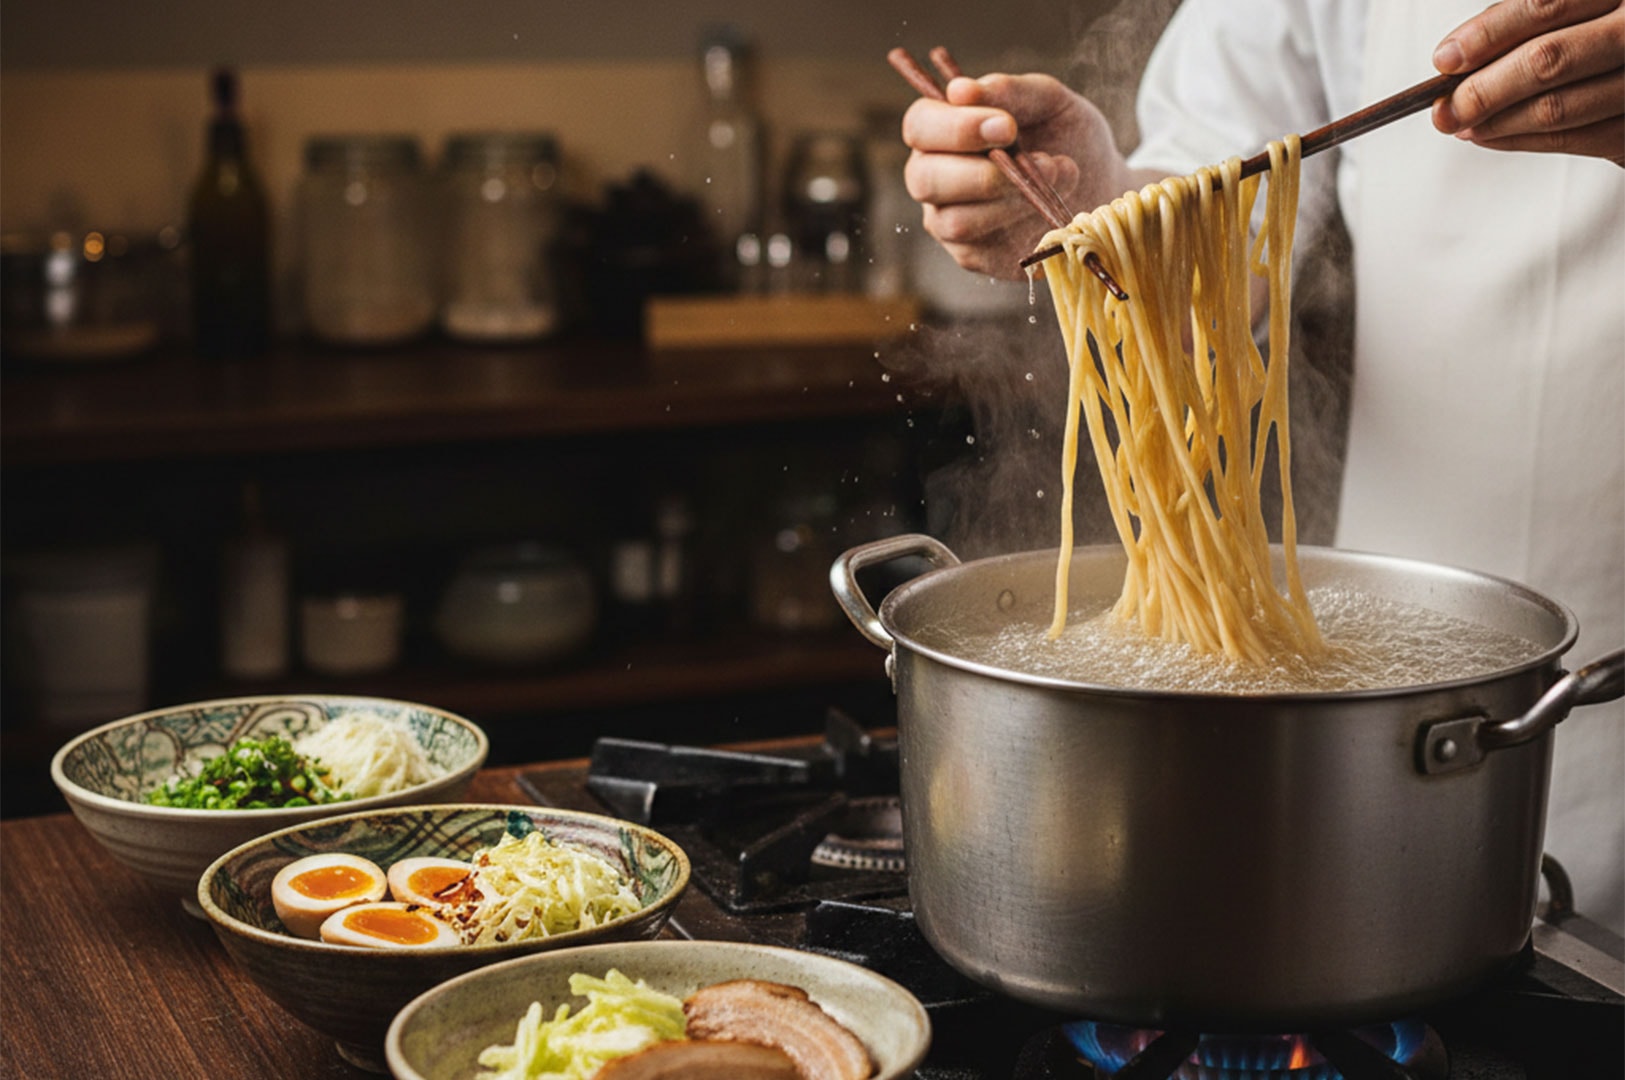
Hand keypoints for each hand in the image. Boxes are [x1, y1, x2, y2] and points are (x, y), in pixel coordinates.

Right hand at [901, 72, 1129, 278]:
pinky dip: (1017, 226)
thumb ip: (1009, 91)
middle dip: (978, 173)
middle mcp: (935, 175)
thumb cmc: (1067, 136)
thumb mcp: (1050, 102)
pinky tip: (1046, 207)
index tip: (1007, 127)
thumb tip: (959, 90)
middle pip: (922, 178)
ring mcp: (948, 219)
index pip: (920, 125)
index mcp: (943, 130)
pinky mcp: (970, 255)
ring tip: (1056, 176)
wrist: (1100, 186)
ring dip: (1008, 201)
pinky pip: (975, 250)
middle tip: (1032, 160)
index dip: (956, 128)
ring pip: (952, 220)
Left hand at [1431, 0, 1623, 164]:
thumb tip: (1458, 58)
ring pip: (1556, 108)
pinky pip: (1572, 140)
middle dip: (1483, 90)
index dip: (1488, 35)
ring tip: (1462, 124)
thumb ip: (1527, 23)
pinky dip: (1520, 140)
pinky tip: (1490, 135)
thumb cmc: (1603, 34)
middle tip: (1445, 109)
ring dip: (1495, 122)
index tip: (1446, 59)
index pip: (1544, 6)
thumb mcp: (1577, 10)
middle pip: (1547, 62)